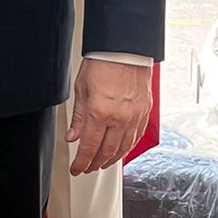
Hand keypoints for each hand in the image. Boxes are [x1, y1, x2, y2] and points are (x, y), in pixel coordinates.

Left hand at [67, 58, 151, 175]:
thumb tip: (73, 136)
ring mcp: (134, 116)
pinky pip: (136, 137)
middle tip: (87, 167)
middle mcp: (119, 117)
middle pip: (106, 151)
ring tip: (102, 163)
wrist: (125, 49)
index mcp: (100, 112)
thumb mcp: (81, 89)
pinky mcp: (144, 112)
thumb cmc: (103, 63)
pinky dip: (127, 147)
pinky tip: (120, 151)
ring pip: (123, 148)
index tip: (77, 168)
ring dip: (111, 159)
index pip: (89, 147)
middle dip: (95, 164)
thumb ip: (79, 117)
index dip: (82, 162)